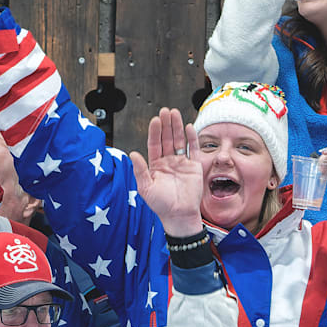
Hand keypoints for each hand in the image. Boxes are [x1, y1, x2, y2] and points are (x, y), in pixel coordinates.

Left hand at [130, 107, 203, 236]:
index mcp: (156, 165)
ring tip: (174, 113)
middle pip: (167, 139)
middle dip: (166, 125)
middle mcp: (168, 161)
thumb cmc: (161, 204)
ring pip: (179, 140)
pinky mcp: (194, 166)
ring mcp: (182, 162)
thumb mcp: (145, 188)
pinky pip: (193, 149)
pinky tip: (188, 126)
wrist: (179, 215)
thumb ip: (140, 170)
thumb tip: (132, 154)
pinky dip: (192, 138)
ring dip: (177, 127)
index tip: (155, 120)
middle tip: (165, 111)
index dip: (154, 132)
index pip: (154, 144)